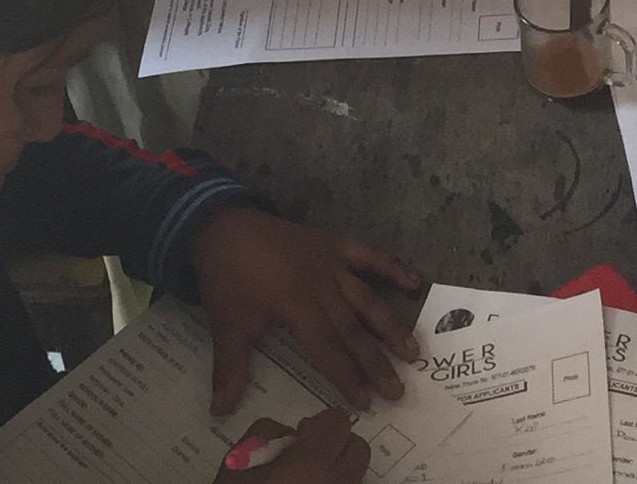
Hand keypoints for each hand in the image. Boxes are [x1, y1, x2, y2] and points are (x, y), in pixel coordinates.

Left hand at [191, 207, 422, 410]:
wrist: (224, 226)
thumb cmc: (227, 278)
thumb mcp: (226, 325)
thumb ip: (230, 369)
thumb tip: (221, 412)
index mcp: (297, 306)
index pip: (328, 348)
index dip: (346, 376)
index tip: (364, 403)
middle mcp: (322, 286)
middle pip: (353, 329)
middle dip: (376, 361)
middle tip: (398, 390)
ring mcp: (332, 263)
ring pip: (367, 299)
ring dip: (390, 325)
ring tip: (413, 350)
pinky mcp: (334, 244)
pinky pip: (369, 254)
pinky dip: (392, 267)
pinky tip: (415, 282)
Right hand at [229, 408, 367, 480]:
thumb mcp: (237, 459)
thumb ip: (267, 432)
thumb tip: (289, 435)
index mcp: (313, 462)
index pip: (339, 423)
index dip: (321, 424)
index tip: (302, 432)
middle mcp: (336, 482)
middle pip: (359, 451)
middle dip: (338, 445)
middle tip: (308, 453)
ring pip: (353, 474)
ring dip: (335, 467)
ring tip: (305, 473)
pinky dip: (331, 482)